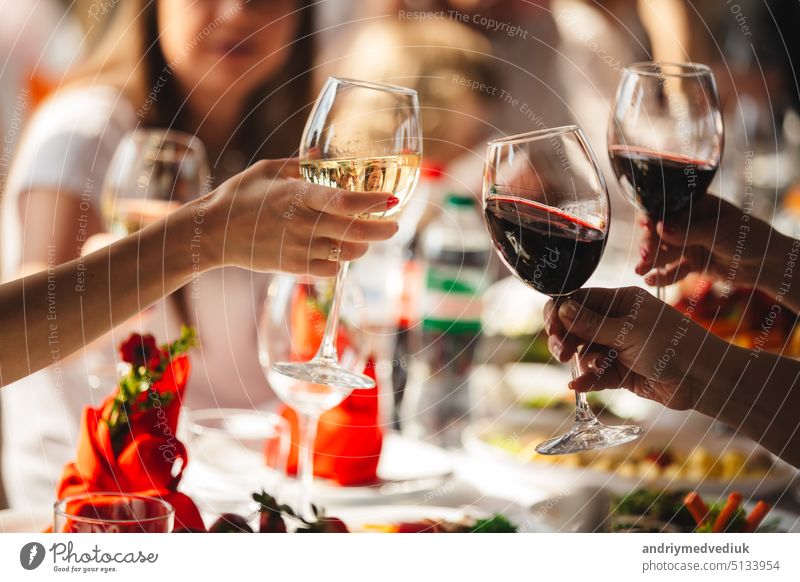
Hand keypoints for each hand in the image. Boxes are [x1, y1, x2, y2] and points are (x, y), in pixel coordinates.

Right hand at [198, 159, 399, 275]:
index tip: (392, 199)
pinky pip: (331, 269)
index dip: (374, 203)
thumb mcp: (267, 170)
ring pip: (348, 254)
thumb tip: (320, 154)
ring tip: (364, 236)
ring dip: (362, 246)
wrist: (213, 233)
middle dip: (382, 230)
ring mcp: (300, 249)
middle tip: (394, 225)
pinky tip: (339, 250)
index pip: (346, 202)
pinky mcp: (295, 267)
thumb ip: (299, 164)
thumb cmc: (239, 196)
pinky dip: (341, 261)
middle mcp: (304, 224)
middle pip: (356, 232)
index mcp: (299, 196)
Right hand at [543, 286, 722, 410]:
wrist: (702, 378)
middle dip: (565, 339)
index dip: (560, 312)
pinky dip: (586, 379)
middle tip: (561, 352)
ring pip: (584, 352)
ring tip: (592, 368)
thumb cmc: (672, 344)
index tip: (551, 327)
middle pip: (576, 327)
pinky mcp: (621, 372)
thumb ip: (592, 323)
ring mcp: (618, 348)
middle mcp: (616, 322)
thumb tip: (561, 309)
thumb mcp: (628, 331)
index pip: (579, 300)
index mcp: (620, 302)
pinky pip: (595, 374)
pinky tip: (578, 386)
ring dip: (582, 361)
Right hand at [634, 194, 777, 289]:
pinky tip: (650, 281)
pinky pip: (673, 270)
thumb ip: (689, 231)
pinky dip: (662, 276)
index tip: (645, 225)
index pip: (668, 209)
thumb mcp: (720, 231)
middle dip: (650, 243)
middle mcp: (689, 224)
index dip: (653, 216)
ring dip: (651, 261)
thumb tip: (660, 227)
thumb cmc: (750, 237)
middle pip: (661, 232)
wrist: (768, 264)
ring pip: (664, 252)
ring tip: (639, 271)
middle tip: (644, 256)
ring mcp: (689, 244)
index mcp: (696, 206)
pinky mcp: (692, 263)